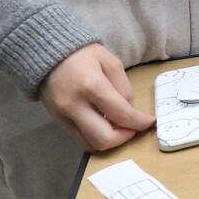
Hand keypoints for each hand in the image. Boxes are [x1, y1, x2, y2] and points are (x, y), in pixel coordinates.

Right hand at [41, 44, 155, 151]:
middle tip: (133, 127)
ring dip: (110, 140)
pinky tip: (104, 125)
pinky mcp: (57, 122)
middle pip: (104, 139)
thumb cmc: (83, 55)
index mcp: (91, 86)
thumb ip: (124, 87)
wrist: (48, 53)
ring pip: (91, 145)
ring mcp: (63, 116)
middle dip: (124, 137)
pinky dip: (96, 138)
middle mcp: (74, 106)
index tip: (150, 122)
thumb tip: (130, 111)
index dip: (139, 123)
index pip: (120, 115)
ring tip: (119, 126)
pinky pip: (80, 140)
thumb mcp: (111, 62)